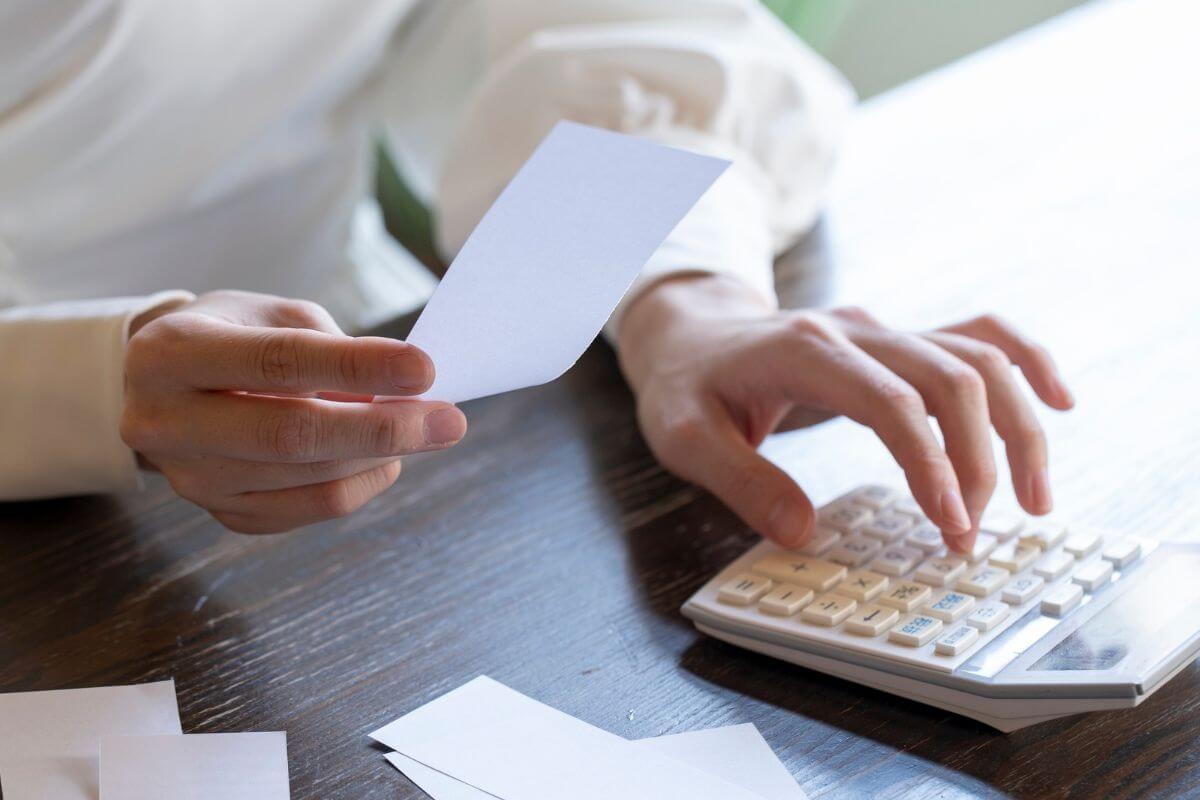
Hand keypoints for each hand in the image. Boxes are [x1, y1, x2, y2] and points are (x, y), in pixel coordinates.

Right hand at [120, 291, 466, 532]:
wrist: (162, 387)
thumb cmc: (231, 338)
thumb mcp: (271, 315)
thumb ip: (330, 347)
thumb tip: (404, 391)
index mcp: (174, 352)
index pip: (277, 363)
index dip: (357, 368)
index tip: (424, 369)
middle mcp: (168, 422)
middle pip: (290, 435)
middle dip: (381, 429)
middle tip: (448, 421)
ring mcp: (192, 478)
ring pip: (308, 480)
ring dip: (380, 454)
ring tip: (419, 426)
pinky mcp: (222, 513)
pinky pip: (311, 510)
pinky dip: (362, 482)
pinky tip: (383, 457)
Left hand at [617, 276, 1073, 553]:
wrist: (691, 332)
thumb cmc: (687, 386)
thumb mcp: (682, 437)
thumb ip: (739, 480)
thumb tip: (804, 532)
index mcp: (803, 351)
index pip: (889, 402)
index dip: (930, 463)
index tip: (950, 525)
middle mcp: (855, 331)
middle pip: (950, 377)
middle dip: (980, 460)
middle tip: (974, 535)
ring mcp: (882, 330)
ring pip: (977, 356)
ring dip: (1017, 424)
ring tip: (1034, 498)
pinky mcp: (897, 340)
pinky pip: (977, 334)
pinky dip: (1024, 362)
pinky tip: (1058, 400)